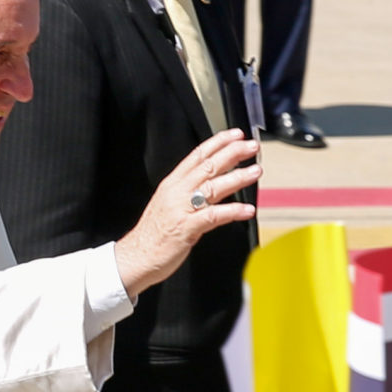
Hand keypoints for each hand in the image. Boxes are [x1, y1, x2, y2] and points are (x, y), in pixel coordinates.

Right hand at [115, 130, 261, 295]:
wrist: (136, 256)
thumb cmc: (153, 234)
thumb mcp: (169, 204)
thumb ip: (188, 192)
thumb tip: (212, 184)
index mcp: (172, 183)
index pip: (197, 155)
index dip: (218, 142)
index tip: (236, 135)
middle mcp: (177, 192)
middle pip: (208, 166)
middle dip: (233, 153)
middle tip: (251, 147)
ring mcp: (182, 209)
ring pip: (213, 186)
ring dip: (238, 177)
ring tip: (256, 171)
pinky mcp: (187, 228)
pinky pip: (214, 216)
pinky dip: (233, 211)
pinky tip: (247, 209)